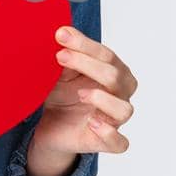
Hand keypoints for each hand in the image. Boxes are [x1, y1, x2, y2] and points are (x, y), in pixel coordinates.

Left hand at [31, 26, 136, 158]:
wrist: (51, 126)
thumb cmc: (62, 94)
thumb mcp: (61, 72)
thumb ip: (67, 55)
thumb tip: (63, 33)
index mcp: (114, 72)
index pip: (107, 56)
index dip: (85, 45)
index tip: (61, 35)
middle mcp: (119, 95)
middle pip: (115, 77)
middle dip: (88, 64)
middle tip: (60, 57)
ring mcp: (113, 119)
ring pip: (124, 109)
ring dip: (103, 99)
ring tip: (81, 94)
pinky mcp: (104, 142)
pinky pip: (119, 143)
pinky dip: (109, 133)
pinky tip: (92, 123)